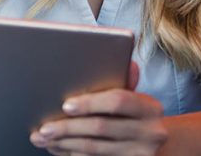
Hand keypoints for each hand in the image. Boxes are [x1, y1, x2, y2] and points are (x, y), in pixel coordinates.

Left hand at [30, 62, 166, 155]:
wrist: (158, 144)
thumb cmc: (136, 112)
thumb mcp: (135, 96)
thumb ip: (123, 79)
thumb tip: (124, 55)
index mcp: (150, 107)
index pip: (117, 101)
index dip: (90, 103)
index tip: (65, 105)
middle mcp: (150, 132)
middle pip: (101, 127)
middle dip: (67, 127)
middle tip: (43, 127)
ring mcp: (141, 152)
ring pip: (94, 147)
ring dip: (63, 143)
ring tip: (41, 138)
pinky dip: (71, 153)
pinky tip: (56, 147)